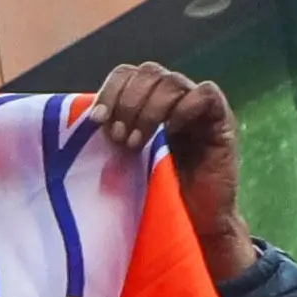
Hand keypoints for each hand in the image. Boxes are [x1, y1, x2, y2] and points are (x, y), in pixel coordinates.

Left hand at [88, 60, 252, 278]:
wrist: (189, 224)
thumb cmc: (150, 194)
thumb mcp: (120, 161)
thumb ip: (106, 137)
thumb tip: (73, 124)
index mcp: (147, 102)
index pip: (127, 73)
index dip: (111, 90)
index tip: (96, 121)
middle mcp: (173, 99)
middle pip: (148, 72)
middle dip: (127, 102)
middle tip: (118, 137)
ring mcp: (198, 108)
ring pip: (172, 81)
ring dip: (150, 110)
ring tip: (136, 143)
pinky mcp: (222, 121)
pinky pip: (206, 94)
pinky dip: (184, 108)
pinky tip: (171, 133)